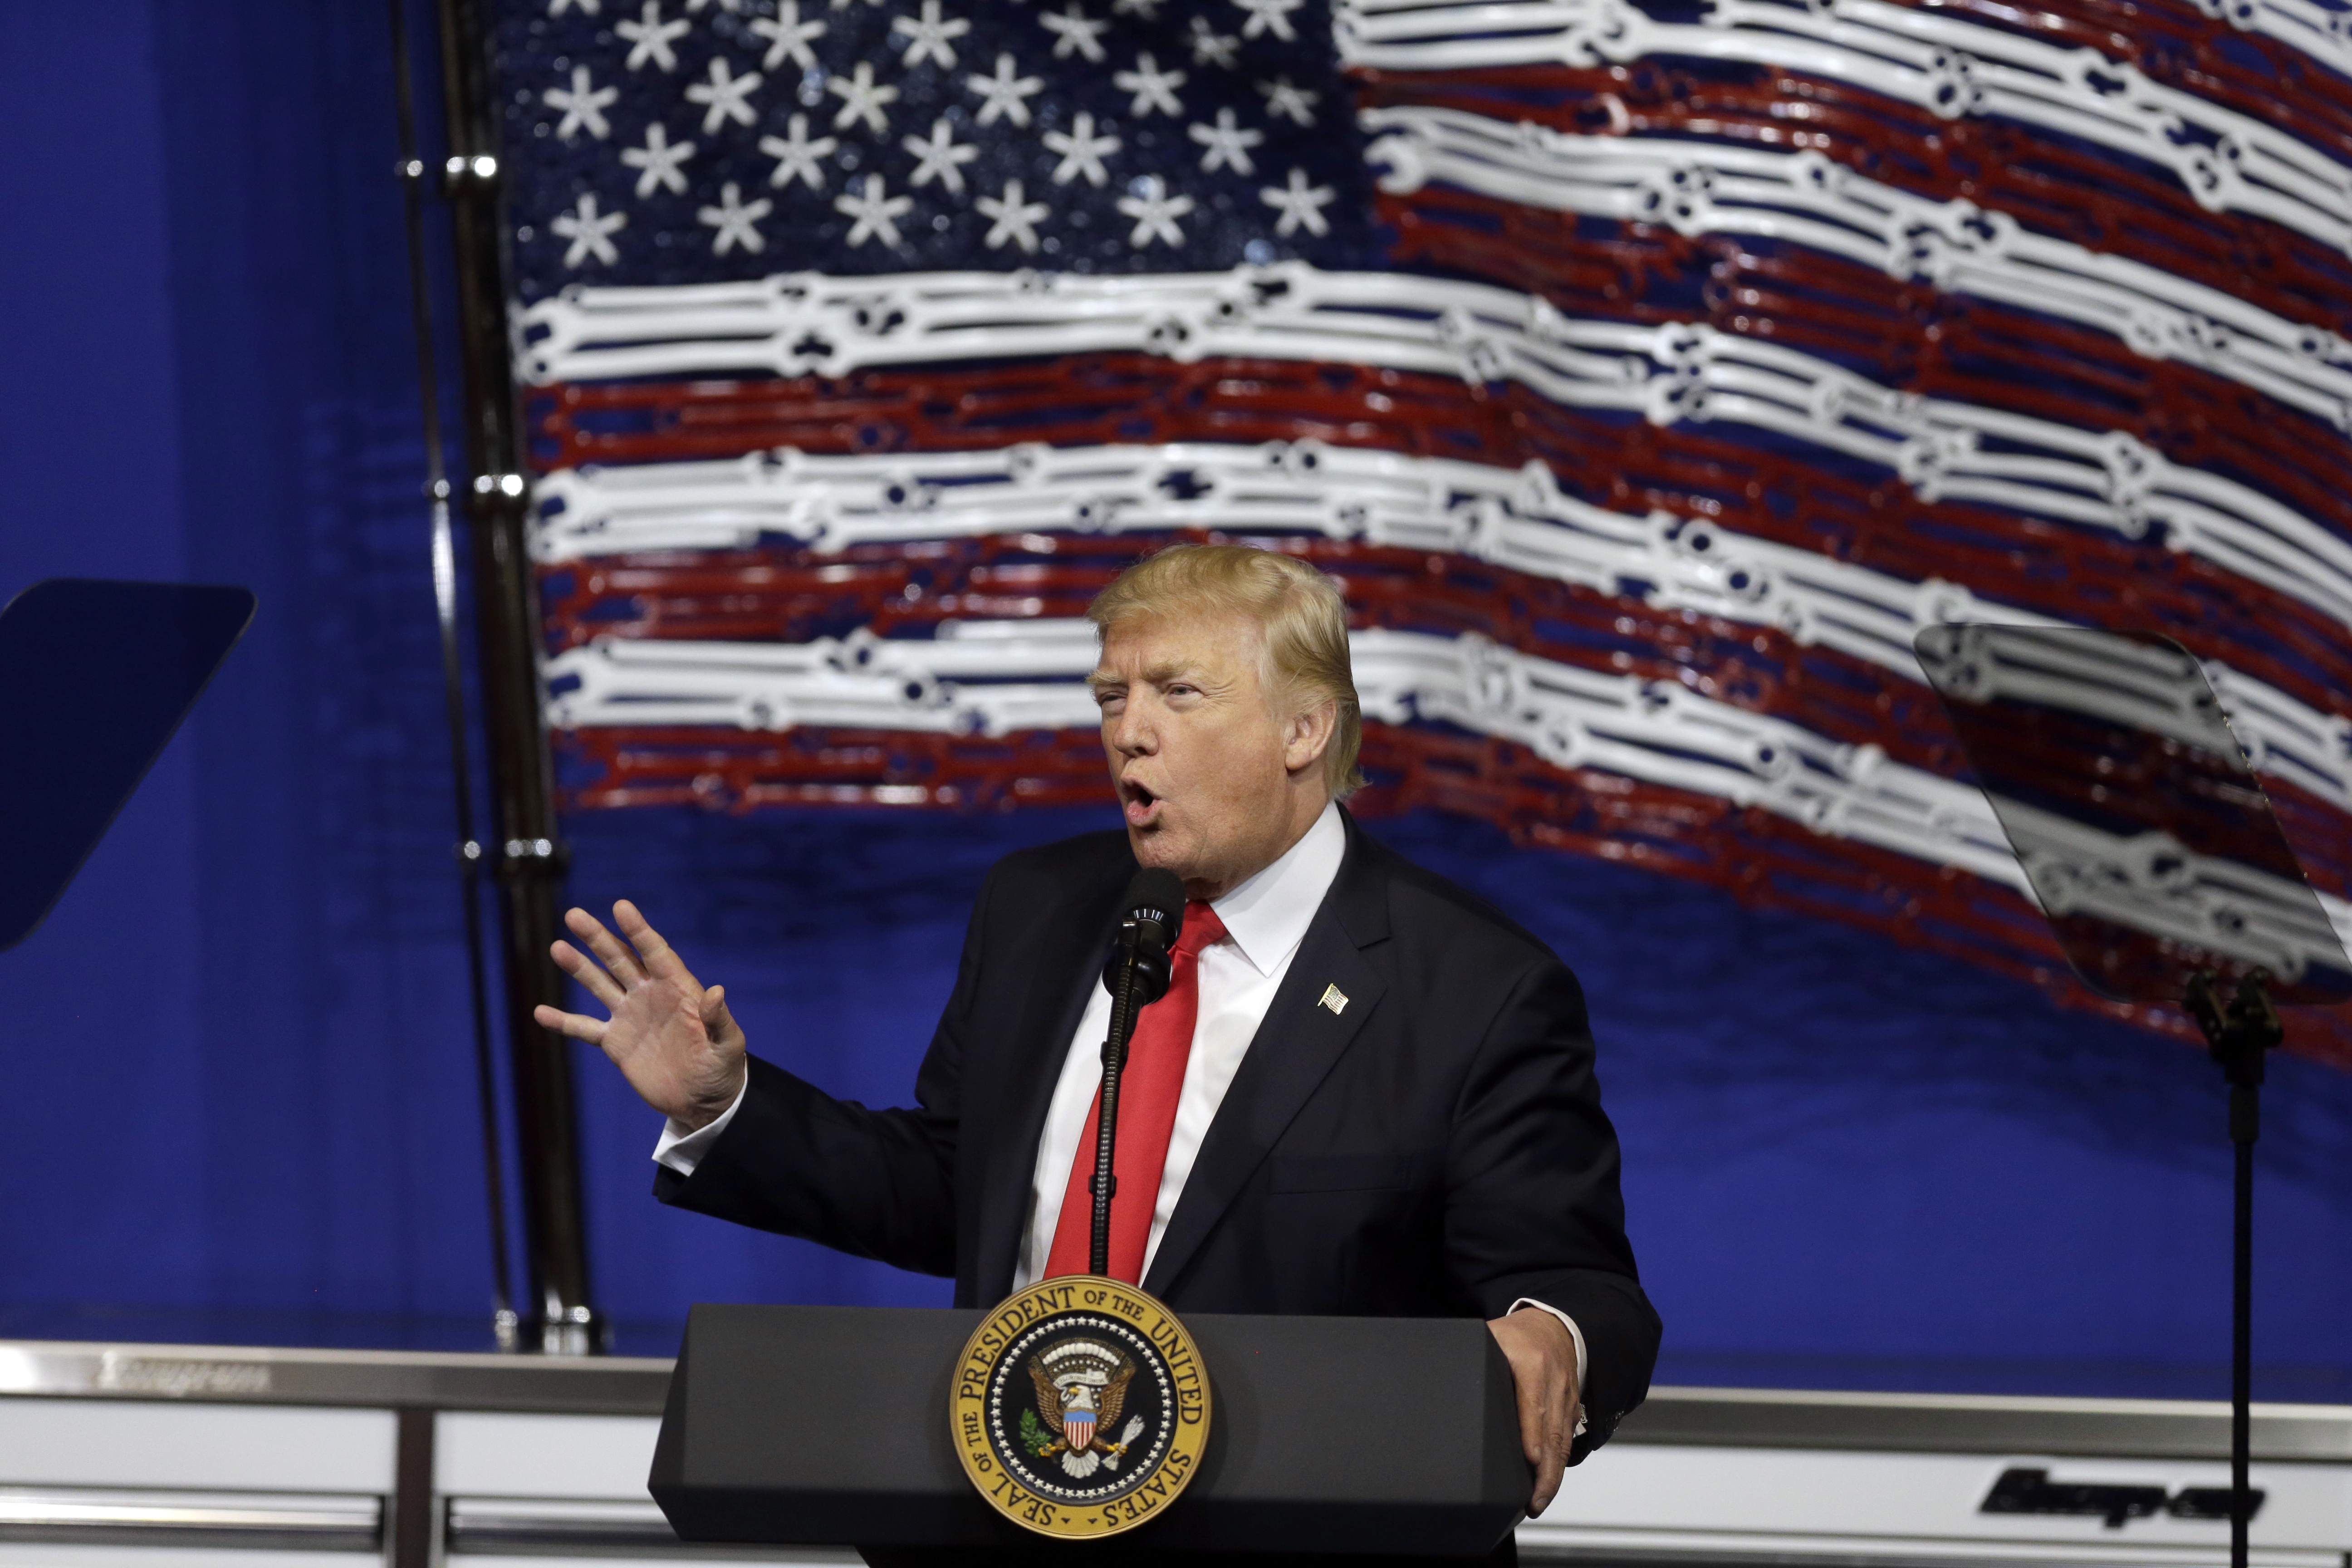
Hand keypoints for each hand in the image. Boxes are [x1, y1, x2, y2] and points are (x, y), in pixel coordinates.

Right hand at [533, 900, 746, 1130]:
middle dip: (598, 938)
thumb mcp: (727, 1045)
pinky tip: (540, 1011)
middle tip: (574, 915)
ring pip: (599, 984)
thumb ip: (719, 1020)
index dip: (638, 930)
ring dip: (578, 967)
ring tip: (557, 947)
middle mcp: (650, 994)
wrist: (703, 1100)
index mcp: (678, 988)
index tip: (620, 907)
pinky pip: (584, 1028)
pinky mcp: (616, 1041)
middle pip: (620, 959)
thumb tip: (716, 992)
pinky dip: (563, 1021)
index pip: (655, 952)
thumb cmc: (722, 1069)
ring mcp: (630, 1016)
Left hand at [1487, 1306, 1580, 1516]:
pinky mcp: (1573, 1411)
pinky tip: (1546, 1486)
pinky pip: (1567, 1442)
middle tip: (1533, 1501)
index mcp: (1534, 1364)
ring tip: (1537, 1503)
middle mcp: (1556, 1384)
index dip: (1533, 1433)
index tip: (1530, 1459)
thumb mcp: (1493, 1338)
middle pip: (1553, 1433)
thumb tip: (1445, 1383)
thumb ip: (1475, 1358)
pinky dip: (1558, 1467)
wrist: (1554, 1327)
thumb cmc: (1516, 1336)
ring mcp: (1568, 1399)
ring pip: (1563, 1444)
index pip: (1534, 1403)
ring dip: (1553, 1477)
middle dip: (1545, 1472)